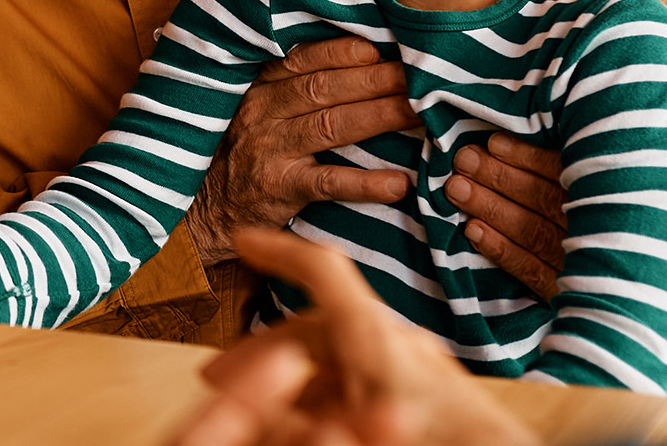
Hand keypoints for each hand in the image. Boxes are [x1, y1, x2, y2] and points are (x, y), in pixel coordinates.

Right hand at [170, 230, 536, 445]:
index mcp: (377, 337)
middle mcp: (394, 346)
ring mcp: (410, 374)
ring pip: (333, 365)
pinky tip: (305, 421)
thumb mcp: (359, 417)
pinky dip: (322, 398)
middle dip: (261, 350)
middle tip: (220, 377)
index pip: (323, 271)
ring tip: (254, 410)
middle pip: (314, 330)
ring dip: (288, 382)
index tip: (246, 240)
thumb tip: (252, 402)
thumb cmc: (446, 436)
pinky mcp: (422, 400)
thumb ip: (295, 414)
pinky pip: (359, 387)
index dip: (280, 252)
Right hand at [186, 38, 418, 265]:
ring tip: (417, 113)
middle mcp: (264, 113)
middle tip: (416, 74)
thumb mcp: (259, 106)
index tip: (377, 47)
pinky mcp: (281, 189)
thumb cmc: (246, 147)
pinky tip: (398, 183)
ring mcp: (272, 151)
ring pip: (330, 127)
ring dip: (378, 117)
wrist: (207, 207)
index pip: (303, 59)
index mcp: (262, 87)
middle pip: (324, 89)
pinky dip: (365, 183)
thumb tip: (363, 57)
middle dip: (373, 79)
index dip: (341, 52)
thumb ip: (295, 83)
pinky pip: (328, 183)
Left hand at [447, 55, 666, 299]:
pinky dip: (502, 254)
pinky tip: (471, 235)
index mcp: (628, 189)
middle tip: (461, 157)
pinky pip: (533, 274)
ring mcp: (590, 264)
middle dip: (500, 180)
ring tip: (453, 189)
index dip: (529, 157)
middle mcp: (608, 227)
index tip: (492, 140)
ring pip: (533, 235)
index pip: (570, 171)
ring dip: (492, 212)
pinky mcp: (575, 293)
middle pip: (545, 201)